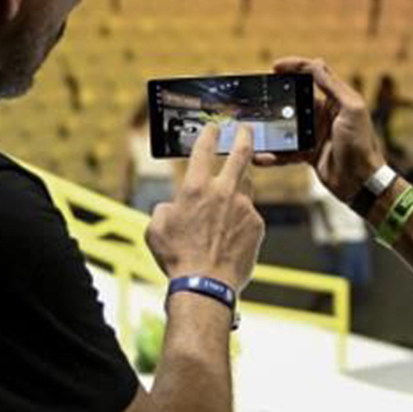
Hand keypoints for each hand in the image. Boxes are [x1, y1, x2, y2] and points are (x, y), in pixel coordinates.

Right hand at [147, 123, 265, 291]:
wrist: (205, 285)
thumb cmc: (177, 258)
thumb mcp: (156, 228)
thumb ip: (165, 209)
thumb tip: (172, 207)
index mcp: (195, 188)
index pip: (204, 149)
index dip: (210, 133)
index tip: (214, 126)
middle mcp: (223, 192)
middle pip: (241, 154)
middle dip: (244, 137)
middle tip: (246, 130)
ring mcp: (244, 207)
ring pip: (246, 186)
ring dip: (239, 186)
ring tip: (229, 200)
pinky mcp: (257, 225)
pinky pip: (250, 215)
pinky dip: (241, 221)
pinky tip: (229, 237)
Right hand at [254, 57, 387, 201]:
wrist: (361, 182)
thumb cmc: (362, 144)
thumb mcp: (351, 110)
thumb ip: (333, 87)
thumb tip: (315, 64)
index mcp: (336, 99)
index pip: (313, 74)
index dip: (294, 67)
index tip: (275, 67)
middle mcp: (324, 114)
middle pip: (295, 98)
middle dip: (276, 96)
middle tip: (258, 95)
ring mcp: (314, 133)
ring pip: (286, 125)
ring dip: (271, 126)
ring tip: (254, 125)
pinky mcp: (308, 153)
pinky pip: (286, 150)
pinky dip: (274, 153)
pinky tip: (261, 155)